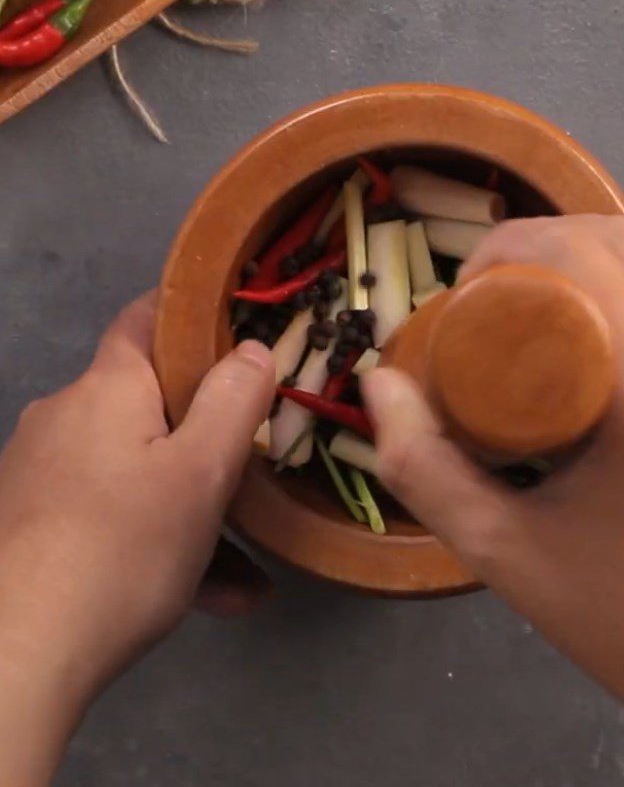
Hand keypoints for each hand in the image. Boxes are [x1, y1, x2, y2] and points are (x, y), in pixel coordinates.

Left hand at [0, 293, 274, 785]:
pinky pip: (115, 515)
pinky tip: (211, 593)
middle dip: (206, 429)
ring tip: (251, 560)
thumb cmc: (124, 545)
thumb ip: (234, 400)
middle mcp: (67, 418)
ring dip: (193, 502)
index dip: (191, 310)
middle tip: (256, 459)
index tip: (240, 324)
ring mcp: (46, 474)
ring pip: (138, 470)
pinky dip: (160, 539)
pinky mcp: (37, 524)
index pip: (145, 317)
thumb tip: (252, 348)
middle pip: (149, 402)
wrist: (17, 656)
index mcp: (107, 389)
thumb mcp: (203, 471)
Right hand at [363, 216, 623, 786]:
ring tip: (542, 326)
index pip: (589, 259)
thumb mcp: (500, 550)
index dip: (517, 243)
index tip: (467, 282)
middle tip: (493, 291)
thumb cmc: (623, 620)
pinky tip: (608, 374)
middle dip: (550, 243)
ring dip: (598, 275)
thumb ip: (421, 467)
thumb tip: (379, 383)